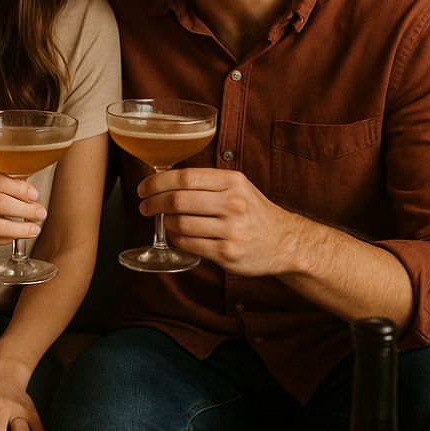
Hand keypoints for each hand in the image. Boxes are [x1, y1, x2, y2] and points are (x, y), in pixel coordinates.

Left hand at [137, 167, 295, 277]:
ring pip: (180, 224)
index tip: (144, 188)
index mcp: (233, 182)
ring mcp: (231, 230)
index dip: (158, 182)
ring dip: (165, 222)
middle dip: (154, 203)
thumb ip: (207, 182)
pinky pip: (189, 244)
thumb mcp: (238, 187)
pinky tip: (176, 235)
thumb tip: (164, 179)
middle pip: (178, 200)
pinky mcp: (227, 253)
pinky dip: (176, 239)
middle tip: (145, 206)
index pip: (185, 178)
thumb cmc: (254, 212)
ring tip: (164, 221)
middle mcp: (233, 204)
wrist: (284, 242)